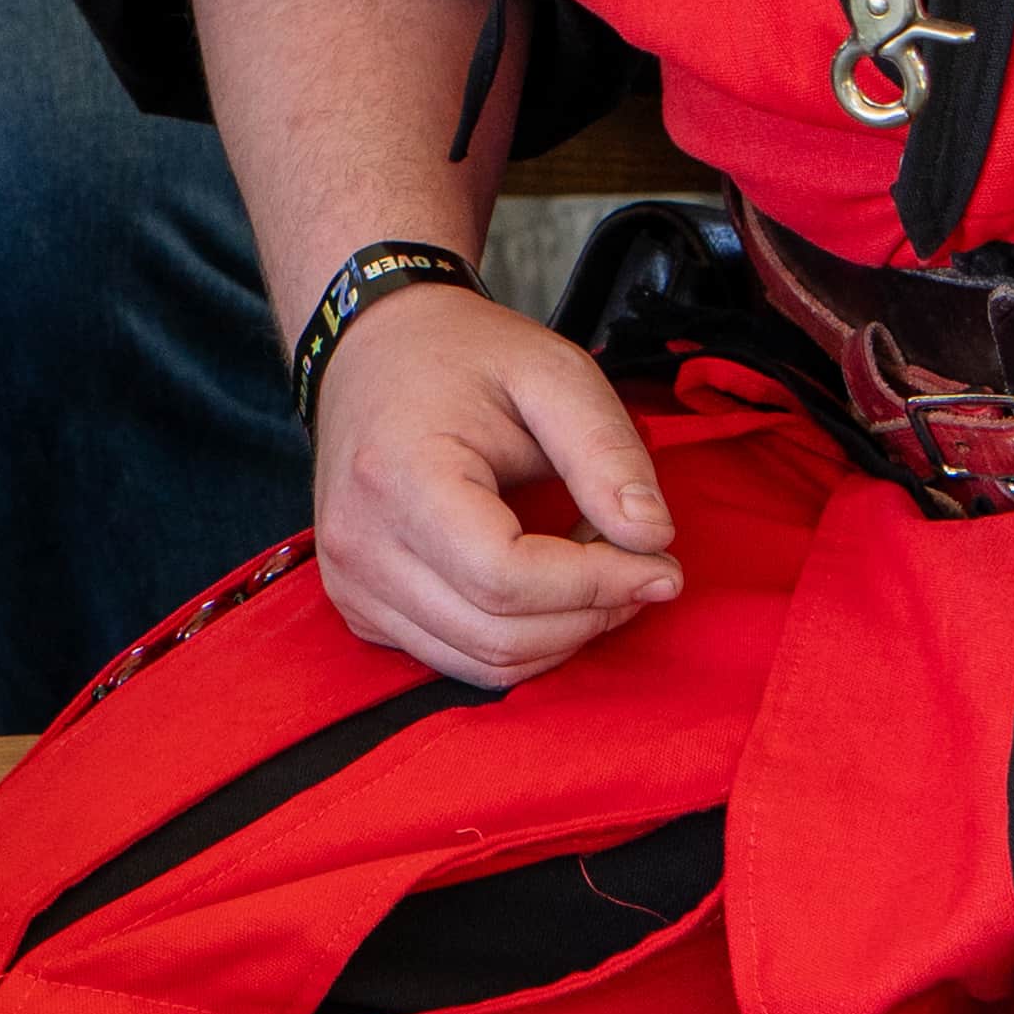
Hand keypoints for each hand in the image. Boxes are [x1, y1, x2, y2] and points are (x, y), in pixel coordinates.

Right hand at [307, 281, 682, 686]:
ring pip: (479, 663)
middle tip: (643, 571)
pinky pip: (453, 659)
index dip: (597, 586)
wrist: (375, 350)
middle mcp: (360, 542)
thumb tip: (652, 537)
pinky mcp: (357, 605)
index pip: (506, 578)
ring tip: (597, 574)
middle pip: (496, 635)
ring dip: (560, 635)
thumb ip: (607, 454)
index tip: (663, 565)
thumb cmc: (464, 355)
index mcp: (400, 476)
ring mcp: (350, 582)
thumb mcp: (554, 374)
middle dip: (590, 616)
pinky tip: (546, 586)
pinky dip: (517, 640)